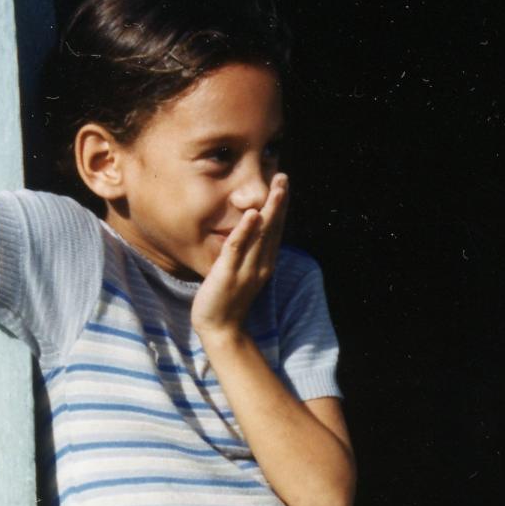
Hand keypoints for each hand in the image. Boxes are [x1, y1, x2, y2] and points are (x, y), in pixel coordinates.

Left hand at [192, 174, 289, 342]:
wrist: (220, 330)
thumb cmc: (227, 301)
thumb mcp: (242, 274)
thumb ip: (248, 255)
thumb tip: (250, 236)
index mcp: (264, 264)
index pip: (275, 230)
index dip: (280, 207)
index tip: (282, 184)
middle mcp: (260, 265)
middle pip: (273, 228)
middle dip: (279, 201)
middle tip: (284, 176)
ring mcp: (246, 269)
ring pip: (261, 235)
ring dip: (270, 210)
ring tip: (278, 187)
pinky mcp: (229, 274)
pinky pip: (238, 249)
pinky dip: (246, 231)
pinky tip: (252, 214)